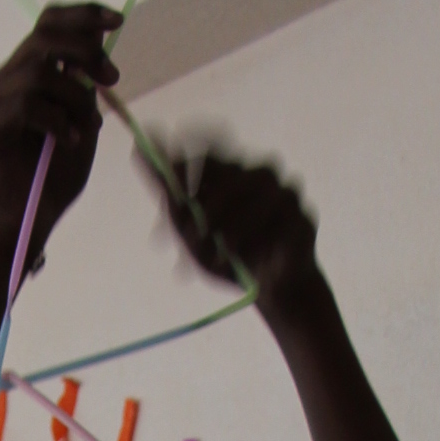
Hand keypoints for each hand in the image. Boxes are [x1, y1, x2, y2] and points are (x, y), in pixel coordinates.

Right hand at [0, 3, 119, 266]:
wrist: (25, 223)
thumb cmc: (53, 177)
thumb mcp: (82, 122)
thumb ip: (87, 85)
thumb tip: (99, 41)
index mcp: (28, 70)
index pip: (50, 22)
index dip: (83, 14)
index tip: (118, 20)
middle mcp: (7, 78)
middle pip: (45, 36)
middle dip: (86, 51)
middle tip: (112, 79)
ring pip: (39, 71)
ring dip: (74, 97)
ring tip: (86, 129)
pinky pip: (27, 105)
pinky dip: (57, 121)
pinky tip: (70, 141)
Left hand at [153, 146, 323, 320]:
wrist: (270, 294)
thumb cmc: (229, 260)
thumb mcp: (189, 233)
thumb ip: (166, 192)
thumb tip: (136, 147)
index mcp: (233, 174)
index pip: (209, 151)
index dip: (189, 161)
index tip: (174, 184)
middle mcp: (260, 176)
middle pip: (230, 175)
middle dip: (206, 209)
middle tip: (191, 238)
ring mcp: (285, 194)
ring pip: (254, 196)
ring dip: (230, 230)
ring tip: (220, 255)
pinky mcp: (303, 217)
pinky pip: (277, 222)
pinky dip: (257, 243)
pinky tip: (251, 259)